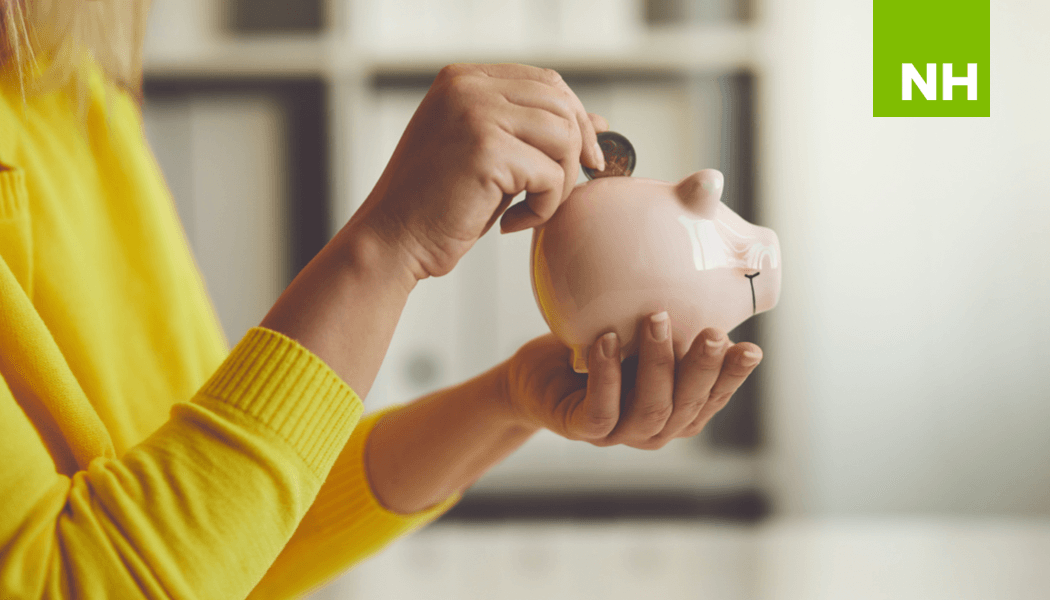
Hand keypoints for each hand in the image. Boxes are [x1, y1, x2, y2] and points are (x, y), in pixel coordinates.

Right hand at [353, 63, 606, 278]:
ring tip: (531, 209)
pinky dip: (543, 208)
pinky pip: (551, 175)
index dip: (574, 118)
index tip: (583, 157)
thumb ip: (532, 132)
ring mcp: (476, 114)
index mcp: (462, 80)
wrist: (392, 241)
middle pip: (561, 103)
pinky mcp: (486, 150)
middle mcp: (467, 87)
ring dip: (560, 183)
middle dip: (576, 149)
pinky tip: (511, 223)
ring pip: (563, 137)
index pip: (545, 81)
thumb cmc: (436, 206)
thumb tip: (598, 122)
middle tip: (563, 190)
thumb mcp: (489, 156)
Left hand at [497, 313, 762, 448]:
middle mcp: (655, 428)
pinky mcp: (582, 429)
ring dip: (657, 364)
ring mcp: (620, 433)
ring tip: (656, 319)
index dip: (733, 377)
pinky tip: (607, 340)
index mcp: (678, 410)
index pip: (713, 397)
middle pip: (687, 406)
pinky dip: (607, 375)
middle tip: (714, 333)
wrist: (538, 377)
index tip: (752, 349)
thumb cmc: (599, 352)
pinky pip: (600, 410)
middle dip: (702, 368)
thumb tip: (706, 270)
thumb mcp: (640, 335)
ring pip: (650, 409)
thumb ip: (672, 324)